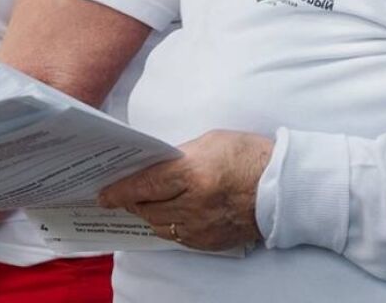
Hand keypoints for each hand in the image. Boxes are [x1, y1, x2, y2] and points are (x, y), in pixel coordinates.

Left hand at [97, 130, 273, 251]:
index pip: (144, 186)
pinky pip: (177, 237)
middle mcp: (194, 204)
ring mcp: (202, 226)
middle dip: (131, 201)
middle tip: (121, 195)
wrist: (281, 186)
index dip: (119, 191)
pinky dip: (169, 225)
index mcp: (192, 174)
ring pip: (159, 225)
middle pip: (147, 208)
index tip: (103, 195)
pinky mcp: (210, 241)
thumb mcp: (209, 142)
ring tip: (145, 203)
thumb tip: (155, 168)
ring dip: (148, 214)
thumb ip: (179, 157)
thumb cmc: (248, 155)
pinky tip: (169, 214)